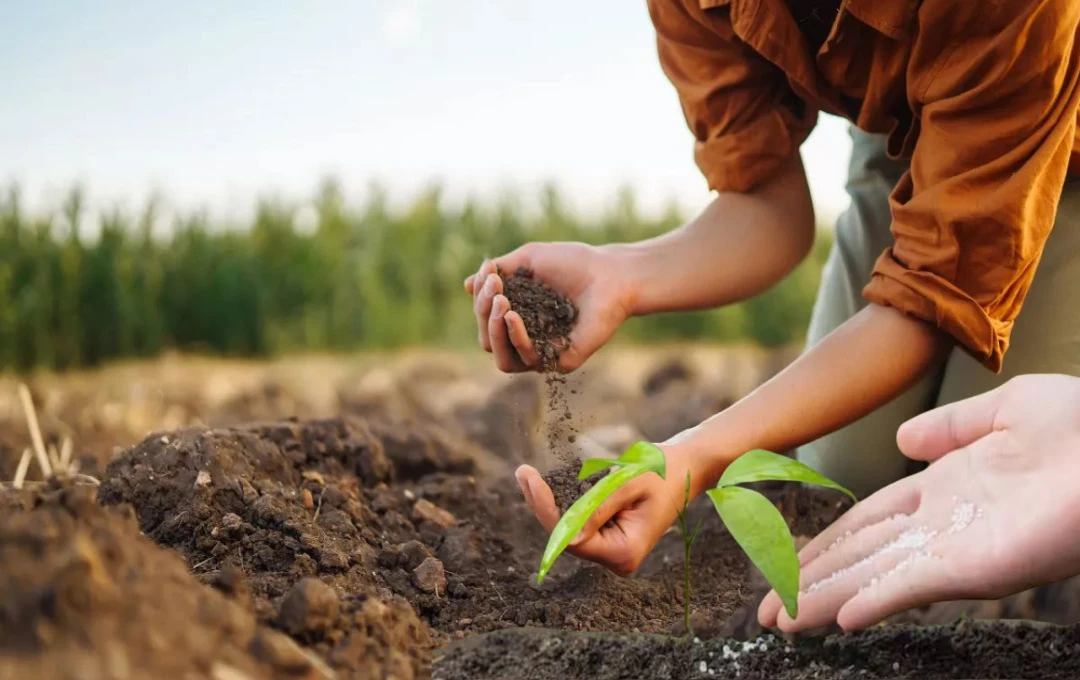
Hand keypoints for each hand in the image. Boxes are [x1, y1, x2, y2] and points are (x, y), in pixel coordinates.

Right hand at [463, 242, 634, 372]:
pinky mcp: (561, 361)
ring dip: (493, 329)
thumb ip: (498, 272)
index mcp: (520, 317)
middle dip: (483, 313)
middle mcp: (529, 339)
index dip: (481, 300)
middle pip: (488, 340)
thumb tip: (467, 285)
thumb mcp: (528, 260)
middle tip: (495, 288)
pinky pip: (527, 360)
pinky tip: (512, 316)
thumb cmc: (573, 263)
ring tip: (501, 303)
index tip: (490, 274)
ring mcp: (544, 352)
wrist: (610, 273)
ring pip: (501, 358)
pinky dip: (516, 337)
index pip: (486, 320)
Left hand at [513, 446, 693, 575]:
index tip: (530, 481)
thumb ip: (598, 508)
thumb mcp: (628, 483)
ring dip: (550, 503)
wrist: (685, 467)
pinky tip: (545, 484)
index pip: (574, 539)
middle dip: (543, 505)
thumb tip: (570, 534)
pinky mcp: (608, 538)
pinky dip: (564, 503)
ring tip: (528, 475)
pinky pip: (578, 523)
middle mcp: (617, 559)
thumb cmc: (661, 471)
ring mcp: (612, 551)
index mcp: (625, 552)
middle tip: (523, 472)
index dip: (548, 511)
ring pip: (569, 530)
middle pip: (567, 537)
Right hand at [757, 374, 1079, 631]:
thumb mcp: (1007, 409)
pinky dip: (873, 600)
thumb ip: (951, 426)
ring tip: (780, 624)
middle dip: (809, 583)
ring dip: (825, 600)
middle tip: (766, 614)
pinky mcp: (975, 567)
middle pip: (858, 557)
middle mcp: (942, 526)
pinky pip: (912, 586)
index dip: (825, 542)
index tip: (787, 561)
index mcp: (945, 489)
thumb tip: (900, 441)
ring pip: (873, 577)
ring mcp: (955, 549)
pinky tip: (838, 618)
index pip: (868, 521)